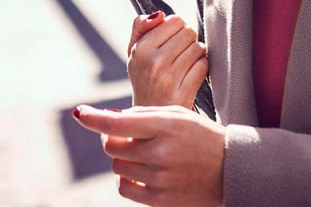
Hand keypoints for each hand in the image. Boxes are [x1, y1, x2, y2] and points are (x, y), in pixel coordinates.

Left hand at [73, 104, 223, 206]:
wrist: (230, 169)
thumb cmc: (202, 136)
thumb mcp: (180, 116)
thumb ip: (146, 115)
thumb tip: (110, 118)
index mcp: (165, 126)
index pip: (117, 123)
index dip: (94, 118)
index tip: (80, 112)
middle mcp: (159, 152)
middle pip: (112, 146)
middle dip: (112, 138)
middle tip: (123, 134)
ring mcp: (158, 178)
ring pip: (117, 167)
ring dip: (124, 158)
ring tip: (144, 153)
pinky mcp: (157, 199)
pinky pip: (124, 187)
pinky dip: (127, 178)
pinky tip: (142, 170)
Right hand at [127, 13, 207, 109]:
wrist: (151, 114)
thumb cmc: (145, 78)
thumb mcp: (135, 53)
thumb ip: (141, 28)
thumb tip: (160, 14)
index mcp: (140, 50)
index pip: (175, 20)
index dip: (176, 29)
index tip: (170, 41)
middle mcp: (152, 63)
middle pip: (189, 32)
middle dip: (187, 41)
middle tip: (178, 55)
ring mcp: (168, 78)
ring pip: (198, 47)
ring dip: (195, 55)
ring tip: (183, 66)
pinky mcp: (183, 92)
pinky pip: (203, 65)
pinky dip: (201, 68)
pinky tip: (189, 76)